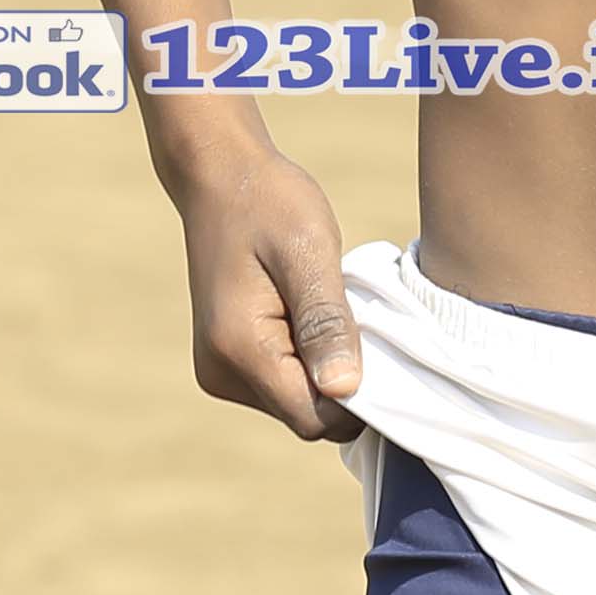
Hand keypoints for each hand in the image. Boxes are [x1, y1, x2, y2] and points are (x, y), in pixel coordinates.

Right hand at [172, 139, 360, 441]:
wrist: (220, 176)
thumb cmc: (270, 203)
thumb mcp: (308, 253)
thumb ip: (326, 322)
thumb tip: (344, 389)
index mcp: (239, 350)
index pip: (314, 418)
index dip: (356, 397)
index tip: (377, 345)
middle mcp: (220, 372)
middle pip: (306, 417)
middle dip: (340, 381)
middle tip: (352, 316)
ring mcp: (218, 370)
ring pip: (296, 403)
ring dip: (323, 369)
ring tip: (325, 307)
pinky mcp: (225, 361)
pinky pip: (282, 383)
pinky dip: (306, 360)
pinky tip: (308, 313)